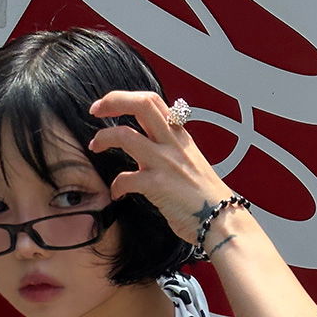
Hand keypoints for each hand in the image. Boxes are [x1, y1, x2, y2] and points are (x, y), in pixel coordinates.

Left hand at [86, 91, 232, 246]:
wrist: (221, 219)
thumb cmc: (204, 196)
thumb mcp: (189, 161)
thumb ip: (170, 149)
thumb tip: (150, 145)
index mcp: (179, 135)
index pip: (152, 101)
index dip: (126, 97)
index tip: (108, 104)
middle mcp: (172, 143)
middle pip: (141, 105)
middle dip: (113, 102)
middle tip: (95, 111)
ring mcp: (165, 162)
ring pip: (126, 135)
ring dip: (104, 138)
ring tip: (95, 146)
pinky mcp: (158, 185)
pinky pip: (125, 178)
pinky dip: (115, 186)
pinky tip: (116, 193)